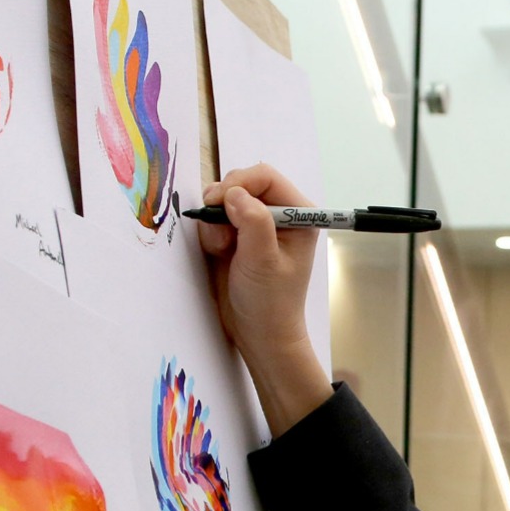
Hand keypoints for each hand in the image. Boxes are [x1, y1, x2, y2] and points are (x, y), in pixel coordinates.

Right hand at [198, 164, 331, 433]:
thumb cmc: (270, 302)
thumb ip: (252, 222)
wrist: (259, 333)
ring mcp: (257, 224)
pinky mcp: (238, 235)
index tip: (220, 204)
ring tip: (221, 247)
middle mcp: (279, 214)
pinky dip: (210, 230)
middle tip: (219, 232)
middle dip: (224, 202)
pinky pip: (216, 217)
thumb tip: (234, 194)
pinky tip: (219, 252)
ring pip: (225, 199)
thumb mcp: (263, 261)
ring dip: (215, 219)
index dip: (239, 184)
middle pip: (242, 183)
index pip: (265, 177)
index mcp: (299, 214)